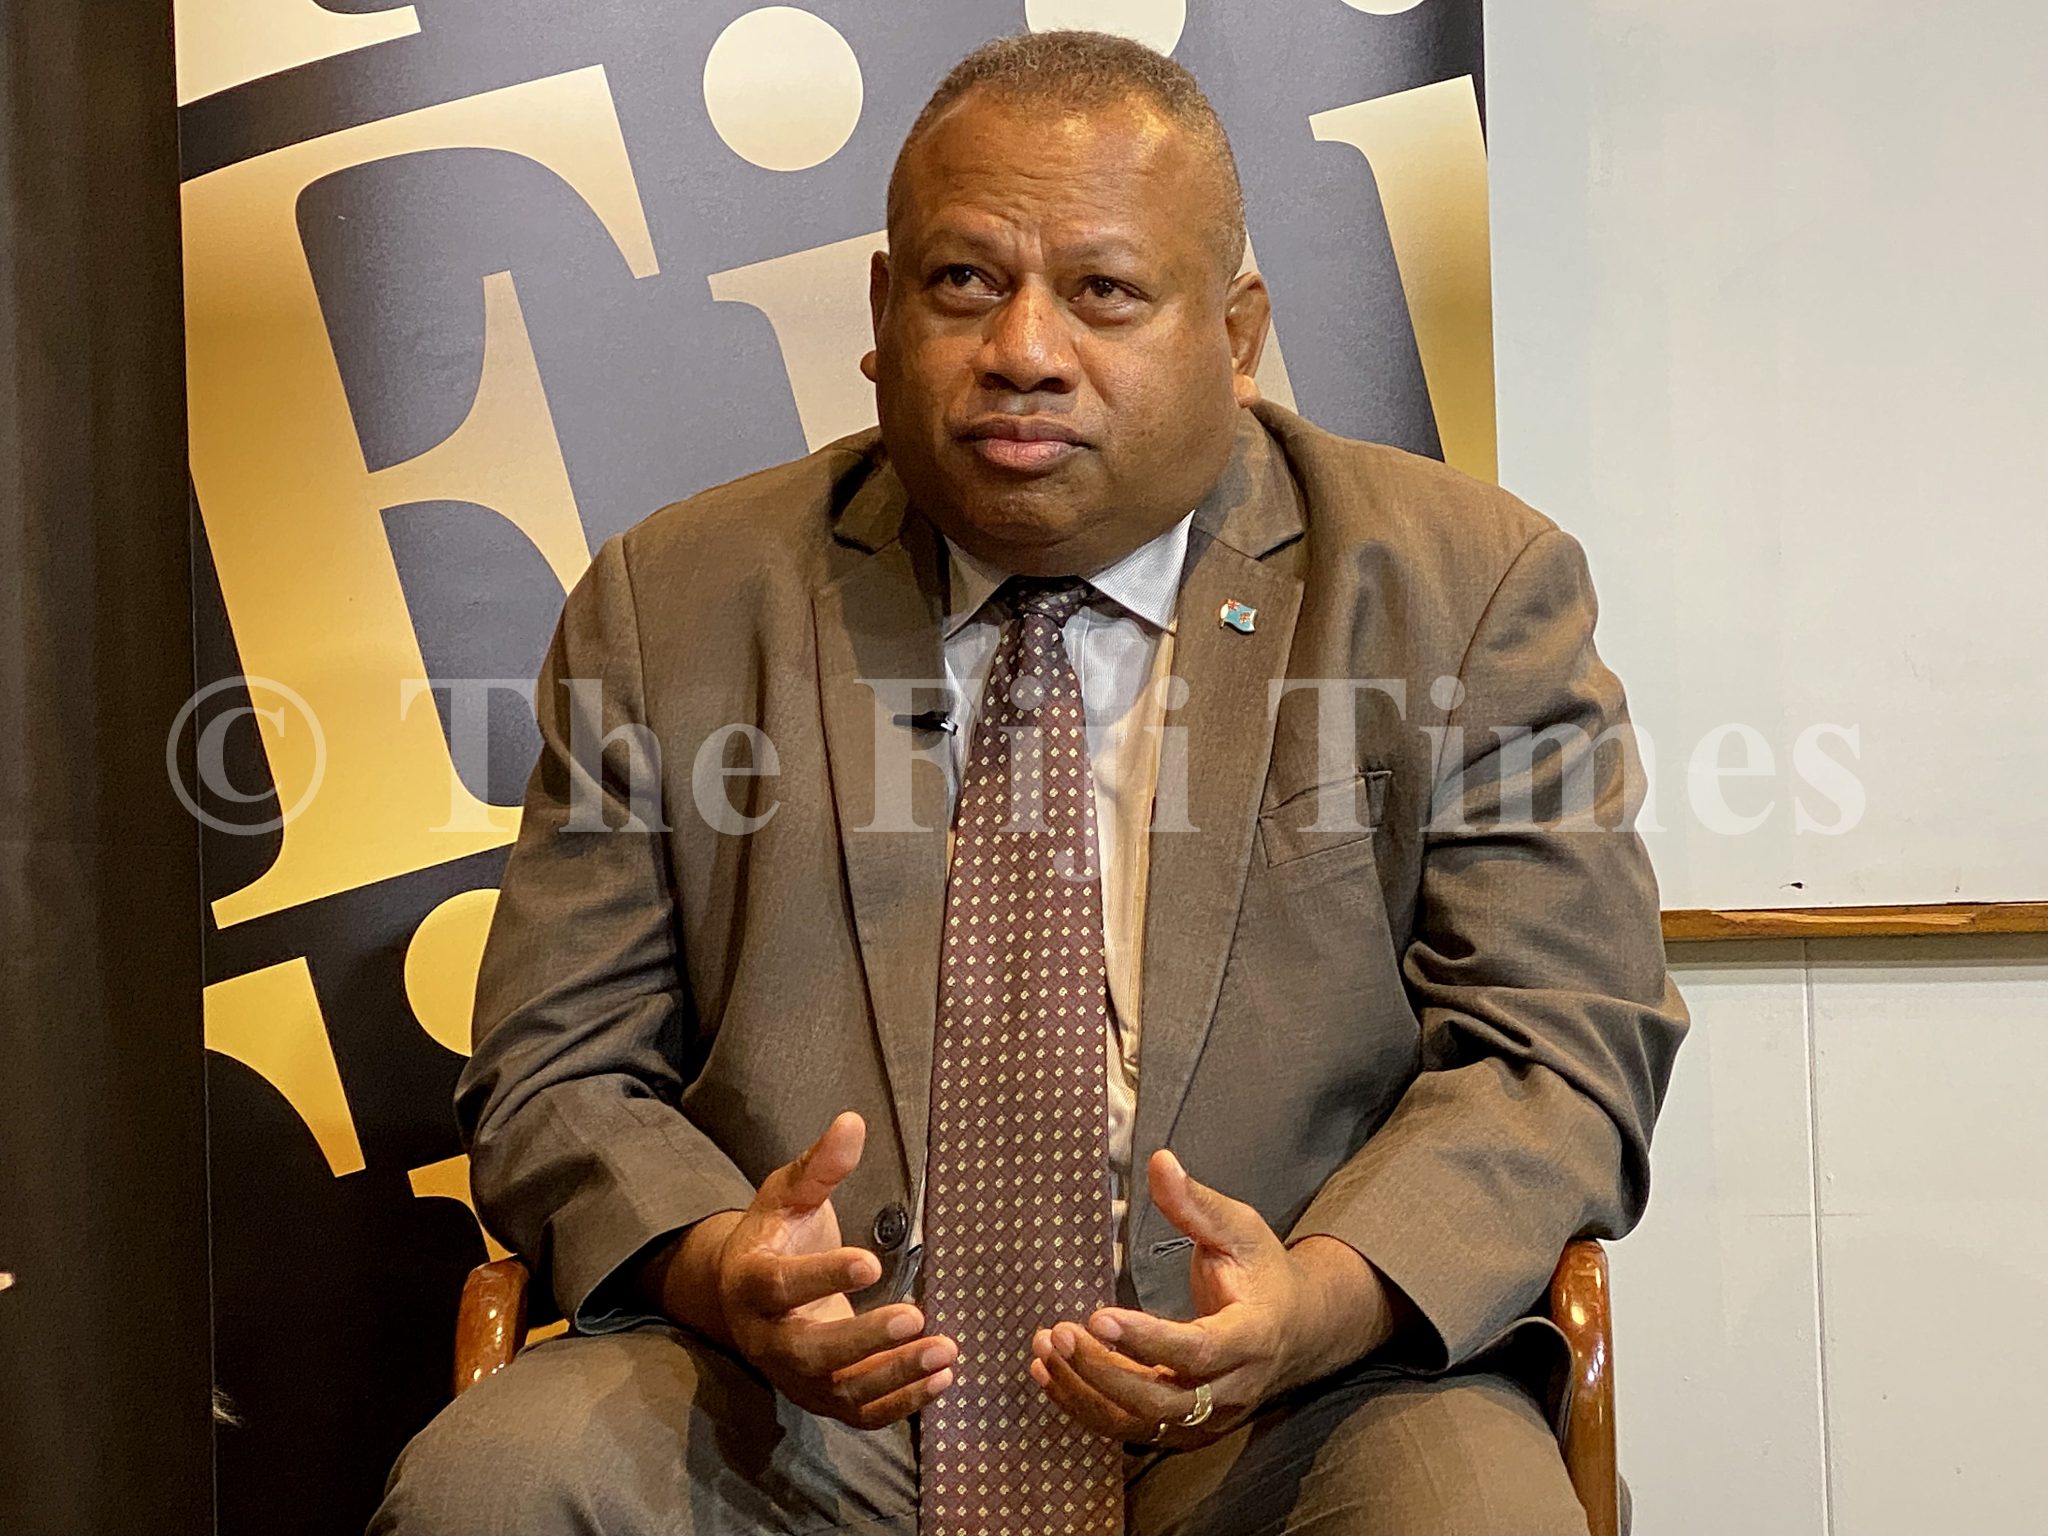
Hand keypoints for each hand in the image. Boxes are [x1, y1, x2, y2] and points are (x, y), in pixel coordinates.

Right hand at [667, 1112, 956, 1428]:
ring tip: (945, 1350)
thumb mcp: (789, 1192)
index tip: (871, 1261)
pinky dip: (901, 1403)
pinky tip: (942, 1377)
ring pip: (840, 1390)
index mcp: (752, 1281)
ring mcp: (795, 1376)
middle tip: (915, 1318)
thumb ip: (820, 1164)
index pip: (781, 1285)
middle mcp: (767, 1338)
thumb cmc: (778, 1234)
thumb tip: (854, 1121)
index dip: (823, 1275)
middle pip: (810, 1351)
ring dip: (895, 1375)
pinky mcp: (823, 1398)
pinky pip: (861, 1413)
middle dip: (863, 1340)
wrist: (750, 1295)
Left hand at [1029, 1149, 1390, 1447]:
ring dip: (1085, 1392)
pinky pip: (1130, 1430)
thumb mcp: (1240, 1230)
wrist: (1295, 1329)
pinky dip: (1085, 1406)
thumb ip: (1197, 1203)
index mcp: (1252, 1337)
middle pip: (1162, 1401)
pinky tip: (1048, 1374)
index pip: (1198, 1352)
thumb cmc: (1262, 1272)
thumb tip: (1160, 1161)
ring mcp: (1207, 1418)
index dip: (1146, 1340)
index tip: (1097, 1316)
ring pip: (1141, 1424)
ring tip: (1044, 1350)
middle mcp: (1231, 1389)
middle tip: (1059, 1334)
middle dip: (1104, 1371)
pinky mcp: (1184, 1429)